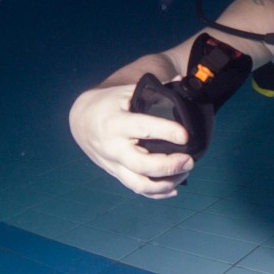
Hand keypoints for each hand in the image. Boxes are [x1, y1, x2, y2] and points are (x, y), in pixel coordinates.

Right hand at [69, 85, 193, 198]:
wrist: (82, 121)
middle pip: (141, 164)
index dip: (166, 132)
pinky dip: (156, 193)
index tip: (186, 135)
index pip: (143, 128)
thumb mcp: (126, 91)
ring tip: (185, 171)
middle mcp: (113, 147)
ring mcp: (114, 164)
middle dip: (169, 166)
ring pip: (139, 184)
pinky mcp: (116, 173)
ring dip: (166, 183)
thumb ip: (154, 89)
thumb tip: (181, 80)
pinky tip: (174, 188)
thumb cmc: (109, 103)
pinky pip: (136, 190)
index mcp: (116, 122)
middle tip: (190, 160)